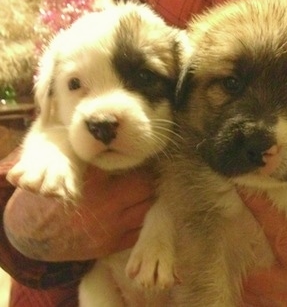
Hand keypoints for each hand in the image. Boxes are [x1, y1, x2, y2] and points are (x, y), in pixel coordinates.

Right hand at [4, 166, 153, 261]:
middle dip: (146, 181)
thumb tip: (118, 146)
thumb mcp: (69, 171)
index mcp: (96, 182)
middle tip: (143, 177)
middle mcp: (107, 204)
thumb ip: (93, 160)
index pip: (133, 168)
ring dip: (147, 200)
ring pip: (147, 210)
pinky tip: (135, 213)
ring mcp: (111, 228)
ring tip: (141, 195)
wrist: (34, 233)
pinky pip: (139, 232)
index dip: (139, 164)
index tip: (139, 161)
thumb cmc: (52, 196)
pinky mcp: (111, 245)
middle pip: (146, 188)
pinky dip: (141, 221)